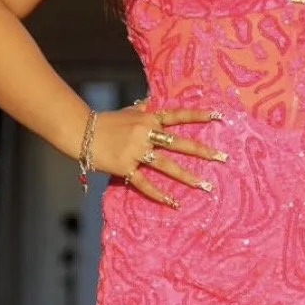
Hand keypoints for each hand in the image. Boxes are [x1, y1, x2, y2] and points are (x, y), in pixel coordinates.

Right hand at [90, 102, 227, 207]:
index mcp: (149, 119)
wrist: (81, 131)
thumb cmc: (107, 121)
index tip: (219, 117)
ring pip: (167, 166)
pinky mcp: (127, 168)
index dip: (198, 116)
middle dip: (203, 151)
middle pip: (180, 143)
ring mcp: (137, 152)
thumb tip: (152, 101)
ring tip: (206, 186)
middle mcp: (146, 134)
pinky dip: (159, 195)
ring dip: (188, 177)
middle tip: (223, 158)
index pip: (178, 116)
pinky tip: (174, 203)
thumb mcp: (128, 111)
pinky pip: (146, 184)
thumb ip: (143, 109)